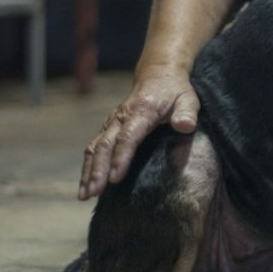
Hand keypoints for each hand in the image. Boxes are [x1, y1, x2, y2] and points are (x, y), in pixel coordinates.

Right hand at [78, 67, 199, 199]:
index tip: (115, 178)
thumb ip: (187, 113)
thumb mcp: (188, 99)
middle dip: (98, 170)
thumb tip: (185, 126)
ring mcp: (112, 123)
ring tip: (84, 195)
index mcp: (142, 111)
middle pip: (106, 145)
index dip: (121, 158)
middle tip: (93, 193)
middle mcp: (121, 117)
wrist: (158, 76)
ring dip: (88, 171)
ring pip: (95, 148)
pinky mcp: (108, 128)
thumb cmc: (175, 92)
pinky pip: (94, 148)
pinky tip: (86, 186)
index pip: (128, 137)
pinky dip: (87, 167)